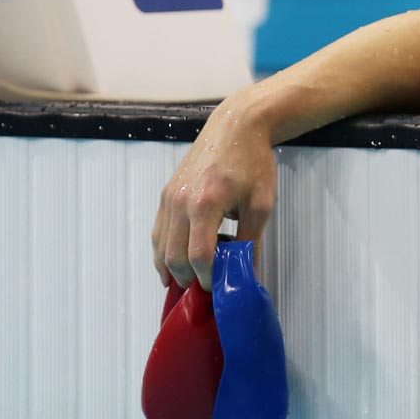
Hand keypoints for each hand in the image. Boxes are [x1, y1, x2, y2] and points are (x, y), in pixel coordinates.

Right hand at [152, 92, 276, 289]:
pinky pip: (158, 231)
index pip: (199, 256)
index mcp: (206, 204)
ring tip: (189, 283)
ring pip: (160, 246)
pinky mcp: (166, 193)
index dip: (208, 278)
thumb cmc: (253, 162)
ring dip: (172, 268)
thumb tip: (247, 272)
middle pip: (174, 256)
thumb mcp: (261, 204)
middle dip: (188, 279)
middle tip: (204, 292)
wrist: (236, 126)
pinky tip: (172, 264)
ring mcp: (169, 197)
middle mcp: (180, 202)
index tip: (219, 289)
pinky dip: (163, 251)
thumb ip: (251, 241)